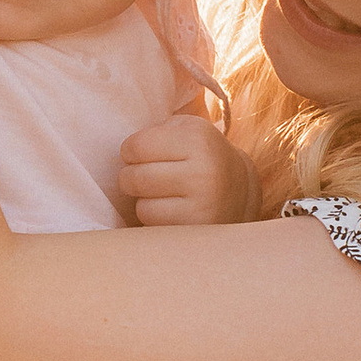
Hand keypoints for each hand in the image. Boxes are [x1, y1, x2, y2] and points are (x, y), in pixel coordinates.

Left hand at [117, 107, 262, 227]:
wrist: (239, 192)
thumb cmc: (198, 156)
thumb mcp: (186, 130)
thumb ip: (155, 130)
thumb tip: (121, 151)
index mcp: (198, 139)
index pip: (135, 147)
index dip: (130, 151)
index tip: (139, 154)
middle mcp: (204, 172)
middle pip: (133, 178)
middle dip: (131, 177)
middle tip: (145, 176)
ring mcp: (203, 205)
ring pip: (142, 206)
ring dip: (144, 201)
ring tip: (161, 194)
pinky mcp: (197, 231)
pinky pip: (154, 226)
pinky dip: (155, 219)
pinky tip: (170, 210)